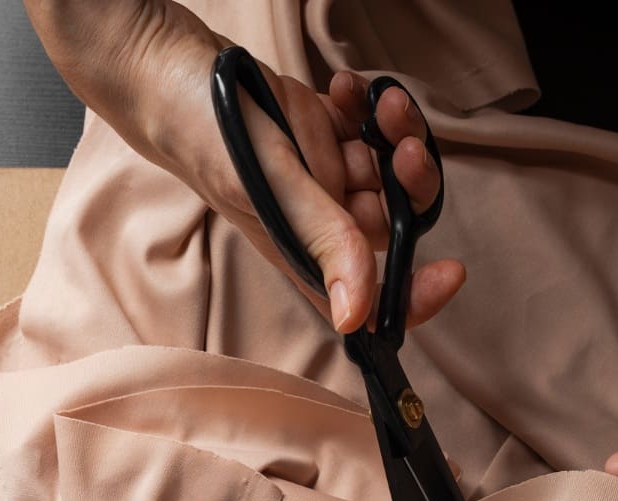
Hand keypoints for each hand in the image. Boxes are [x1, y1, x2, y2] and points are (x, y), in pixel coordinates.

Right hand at [31, 1, 463, 331]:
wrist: (166, 66)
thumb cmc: (202, 132)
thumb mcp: (270, 185)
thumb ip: (321, 240)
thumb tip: (358, 318)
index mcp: (303, 252)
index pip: (368, 298)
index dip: (412, 296)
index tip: (451, 271)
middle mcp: (316, 221)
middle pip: (392, 223)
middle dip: (408, 184)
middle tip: (398, 149)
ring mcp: (320, 176)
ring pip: (387, 171)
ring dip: (392, 136)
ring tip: (378, 106)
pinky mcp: (320, 134)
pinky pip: (366, 129)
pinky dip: (366, 108)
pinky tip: (343, 88)